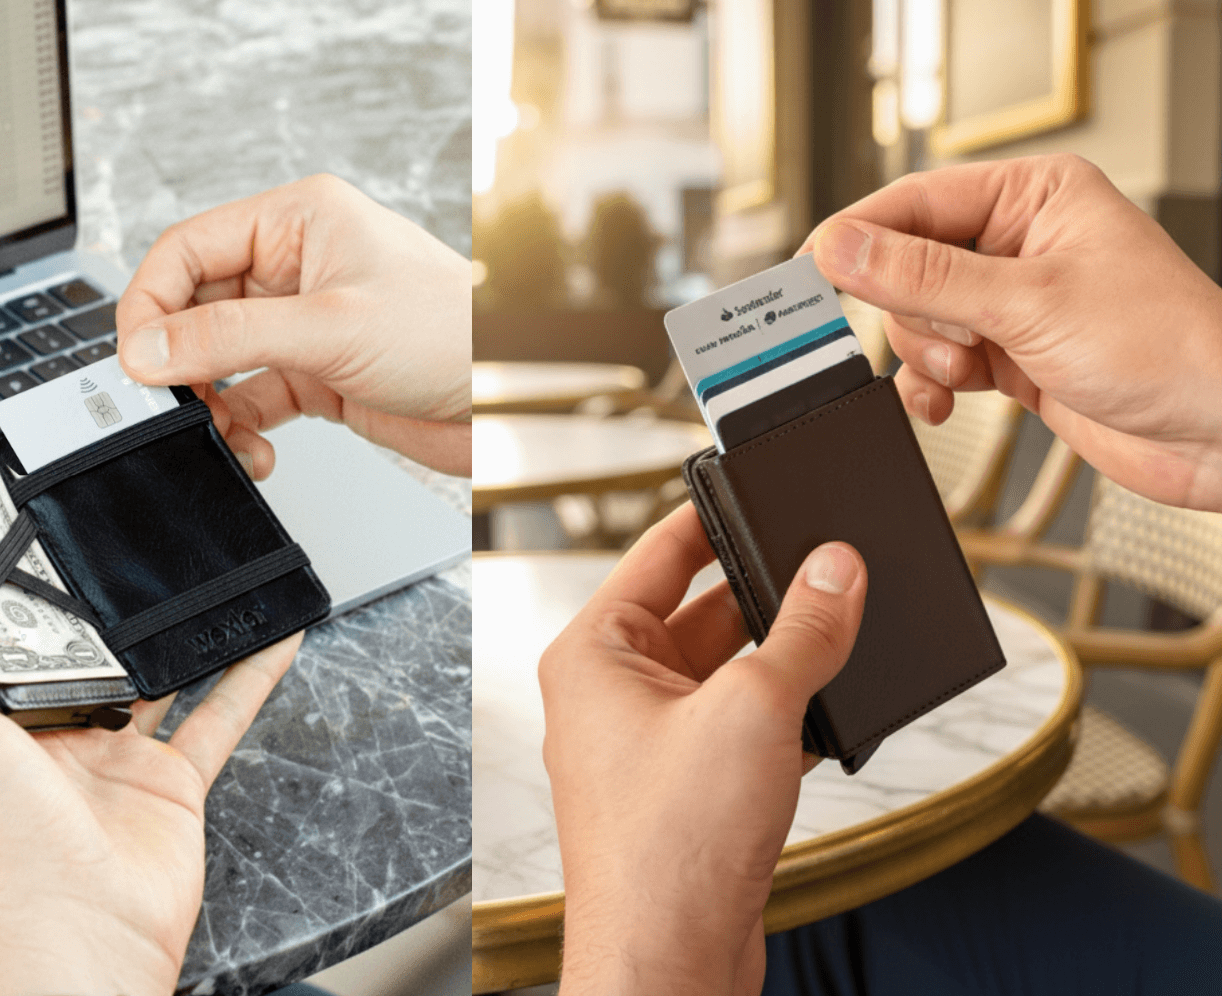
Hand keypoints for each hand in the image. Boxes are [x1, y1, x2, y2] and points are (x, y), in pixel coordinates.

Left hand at [0, 513, 300, 995]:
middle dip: (98, 597)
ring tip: (200, 571)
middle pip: (80, 647)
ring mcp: (114, 757)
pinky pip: (221, 714)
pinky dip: (251, 672)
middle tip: (121, 530)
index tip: (15, 516)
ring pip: (157, 673)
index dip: (1, 575)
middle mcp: (47, 733)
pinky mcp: (171, 780)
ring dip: (180, 627)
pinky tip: (272, 633)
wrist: (80, 921)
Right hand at [115, 174, 470, 478]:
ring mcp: (306, 323)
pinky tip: (251, 448)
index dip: (151, 301)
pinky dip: (242, 426)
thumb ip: (231, 337)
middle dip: (179, 360)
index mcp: (299, 221)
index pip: (189, 249)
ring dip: (210, 401)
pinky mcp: (320, 374)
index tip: (136, 355)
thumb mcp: (330, 327)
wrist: (507, 398)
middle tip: (170, 401)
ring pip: (222, 359)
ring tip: (218, 431)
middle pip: (198, 307)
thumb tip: (151, 346)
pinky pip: (255, 397)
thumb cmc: (452, 333)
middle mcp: (297, 267)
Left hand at [539, 505, 866, 995]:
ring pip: (726, 671)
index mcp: (593, 652)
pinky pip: (739, 725)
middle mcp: (611, 692)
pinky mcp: (685, 788)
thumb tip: (836, 570)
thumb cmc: (665, 848)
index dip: (714, 515)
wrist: (668, 962)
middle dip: (766, 595)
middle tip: (831, 569)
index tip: (761, 488)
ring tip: (843, 638)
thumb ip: (803, 632)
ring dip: (782, 659)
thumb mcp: (752, 710)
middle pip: (700, 610)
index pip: (657, 552)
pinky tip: (832, 708)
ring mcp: (647, 743)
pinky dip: (784, 714)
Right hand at [801, 153, 1221, 510]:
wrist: (1219, 432)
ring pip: (918, 322)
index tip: (813, 270)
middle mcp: (1018, 244)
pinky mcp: (1009, 358)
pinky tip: (951, 401)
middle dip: (916, 315)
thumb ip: (924, 276)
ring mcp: (1012, 304)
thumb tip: (843, 248)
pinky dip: (933, 387)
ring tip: (973, 372)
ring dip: (931, 357)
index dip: (859, 236)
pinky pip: (937, 365)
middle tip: (947, 341)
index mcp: (1032, 197)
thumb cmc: (1168, 348)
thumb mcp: (1029, 302)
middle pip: (905, 267)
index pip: (915, 202)